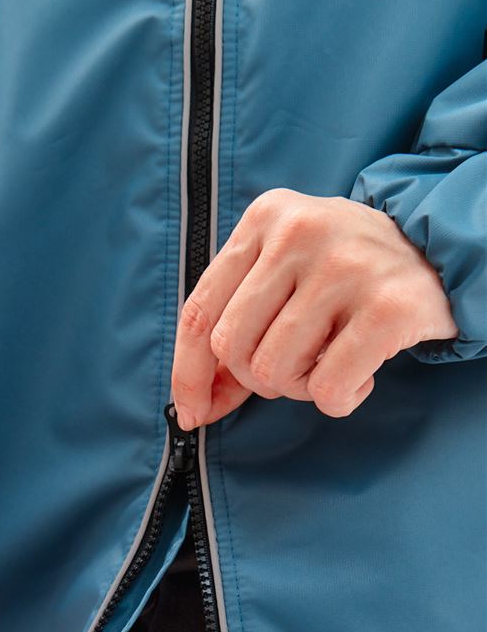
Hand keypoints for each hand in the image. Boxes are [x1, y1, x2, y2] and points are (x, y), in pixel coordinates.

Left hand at [170, 186, 458, 427]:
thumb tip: (194, 405)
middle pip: (232, 348)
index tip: (192, 413)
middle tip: (301, 364)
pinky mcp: (387, 307)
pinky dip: (339, 399)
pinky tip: (362, 376)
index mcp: (264, 218)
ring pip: (275, 372)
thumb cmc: (348, 276)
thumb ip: (238, 325)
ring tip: (333, 361)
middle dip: (258, 377)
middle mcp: (300, 232)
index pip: (198, 312)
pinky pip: (327, 388)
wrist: (443, 255)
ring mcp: (345, 267)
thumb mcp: (286, 275)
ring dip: (302, 388)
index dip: (188, 374)